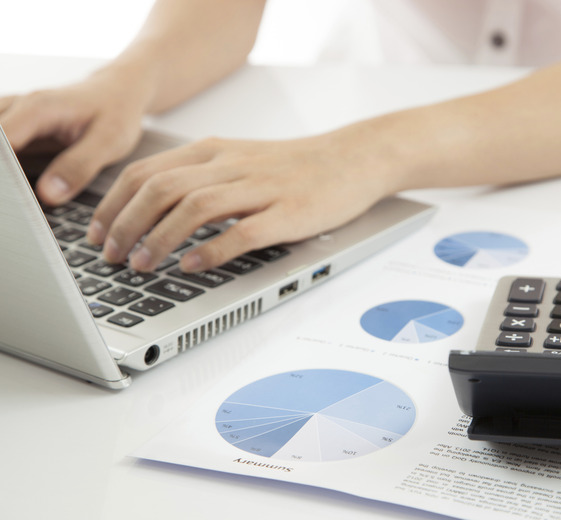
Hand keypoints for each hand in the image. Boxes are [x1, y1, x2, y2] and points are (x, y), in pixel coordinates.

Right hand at [0, 70, 149, 205]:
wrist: (117, 93)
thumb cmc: (116, 114)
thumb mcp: (109, 142)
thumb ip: (79, 167)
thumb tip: (48, 195)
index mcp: (37, 109)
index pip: (0, 143)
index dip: (1, 175)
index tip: (10, 199)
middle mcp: (16, 107)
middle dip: (1, 176)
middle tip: (13, 205)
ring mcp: (10, 114)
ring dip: (1, 172)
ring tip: (14, 199)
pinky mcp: (11, 125)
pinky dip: (3, 167)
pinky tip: (12, 188)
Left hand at [89, 133, 396, 271]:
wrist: (353, 159)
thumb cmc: (296, 167)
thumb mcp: (240, 160)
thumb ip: (200, 178)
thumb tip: (153, 208)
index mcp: (214, 151)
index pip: (146, 172)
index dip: (113, 205)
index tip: (98, 234)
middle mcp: (231, 164)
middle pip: (161, 188)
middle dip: (126, 224)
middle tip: (113, 256)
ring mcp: (261, 188)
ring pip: (195, 207)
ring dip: (160, 237)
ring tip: (143, 264)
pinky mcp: (287, 212)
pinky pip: (243, 230)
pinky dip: (212, 250)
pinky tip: (192, 266)